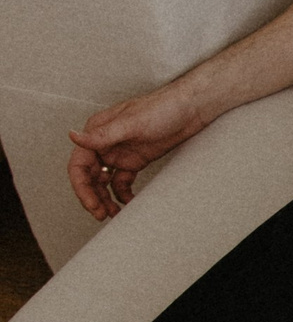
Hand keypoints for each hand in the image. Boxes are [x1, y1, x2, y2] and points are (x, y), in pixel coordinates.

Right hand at [68, 78, 210, 220]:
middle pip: (89, 176)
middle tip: (101, 214)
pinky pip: (122, 182)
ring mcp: (120, 152)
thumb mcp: (131, 123)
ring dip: (106, 198)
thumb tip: (72, 136)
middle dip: (93, 197)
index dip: (81, 187)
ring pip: (104, 182)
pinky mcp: (135, 160)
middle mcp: (104, 142)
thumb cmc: (163, 108)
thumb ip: (102, 135)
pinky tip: (128, 203)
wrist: (191, 109)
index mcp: (97, 131)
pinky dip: (122, 194)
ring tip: (113, 213)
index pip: (79, 164)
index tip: (91, 204)